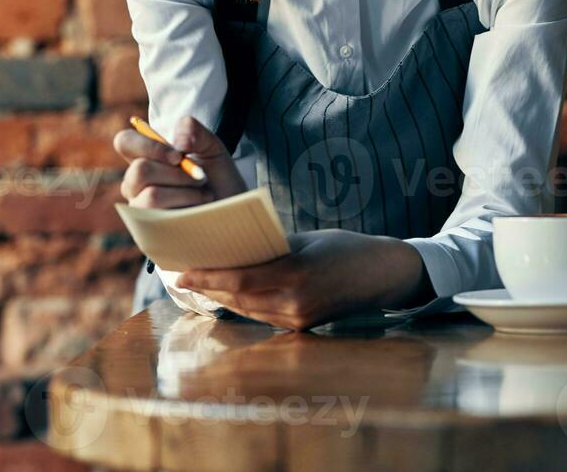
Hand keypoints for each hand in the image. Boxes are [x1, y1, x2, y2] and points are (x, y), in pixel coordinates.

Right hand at [113, 115, 245, 209]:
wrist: (232, 211)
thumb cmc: (218, 179)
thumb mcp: (211, 147)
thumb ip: (193, 130)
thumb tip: (178, 143)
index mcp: (146, 158)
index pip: (124, 142)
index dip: (148, 145)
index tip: (179, 155)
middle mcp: (136, 184)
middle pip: (138, 170)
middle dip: (177, 173)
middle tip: (201, 177)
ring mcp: (140, 209)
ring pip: (150, 196)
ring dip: (184, 191)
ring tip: (205, 194)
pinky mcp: (149, 231)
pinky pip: (158, 217)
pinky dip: (185, 206)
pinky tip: (199, 208)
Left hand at [175, 230, 429, 329]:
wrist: (385, 275)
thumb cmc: (349, 248)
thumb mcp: (308, 240)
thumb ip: (272, 249)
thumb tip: (236, 251)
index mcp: (298, 275)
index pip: (241, 279)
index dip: (207, 278)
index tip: (182, 272)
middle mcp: (295, 304)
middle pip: (238, 297)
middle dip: (207, 287)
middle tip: (181, 274)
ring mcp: (298, 319)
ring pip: (247, 309)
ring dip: (220, 297)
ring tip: (197, 283)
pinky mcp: (301, 326)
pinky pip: (262, 315)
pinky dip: (241, 303)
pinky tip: (228, 293)